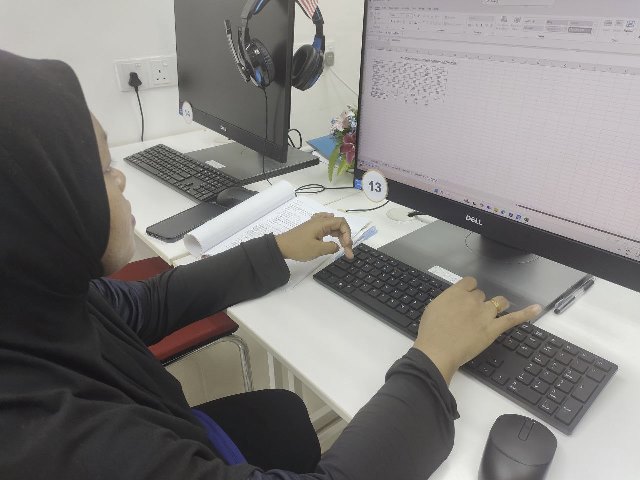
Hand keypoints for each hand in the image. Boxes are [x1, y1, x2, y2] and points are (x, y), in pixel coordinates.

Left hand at [275, 213, 353, 261]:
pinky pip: (325, 226)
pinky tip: (333, 232)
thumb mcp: (317, 249)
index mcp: (322, 223)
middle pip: (338, 224)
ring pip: (332, 226)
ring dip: (339, 235)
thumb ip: (331, 247)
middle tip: (347, 251)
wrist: (281, 246)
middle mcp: (319, 221)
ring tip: (342, 245)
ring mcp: (314, 224)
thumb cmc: (299, 247)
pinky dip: (332, 230)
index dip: (348, 234)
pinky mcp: (311, 229)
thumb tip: (337, 246)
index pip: (342, 223)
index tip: (346, 246)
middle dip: (345, 237)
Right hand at [413, 277, 541, 383]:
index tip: (466, 297)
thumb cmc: (430, 332)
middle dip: (477, 303)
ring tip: (495, 312)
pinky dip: (526, 313)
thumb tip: (453, 302)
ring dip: (497, 305)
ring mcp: (485, 313)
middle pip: (481, 295)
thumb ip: (446, 302)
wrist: (437, 350)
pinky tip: (537, 309)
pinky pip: (512, 319)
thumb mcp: (433, 309)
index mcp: (455, 293)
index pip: (470, 283)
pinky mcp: (493, 328)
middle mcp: (472, 300)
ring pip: (498, 302)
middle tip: (469, 317)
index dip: (468, 290)